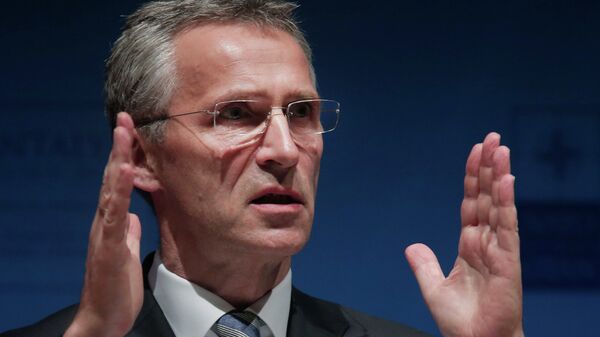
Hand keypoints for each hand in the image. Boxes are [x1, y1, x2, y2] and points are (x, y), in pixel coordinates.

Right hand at [64, 113, 143, 336]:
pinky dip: (120, 190)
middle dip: (120, 146)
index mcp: (112, 221)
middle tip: (125, 118)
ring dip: (117, 159)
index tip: (131, 130)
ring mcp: (104, 232)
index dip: (124, 155)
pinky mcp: (108, 246)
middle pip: (112, 177)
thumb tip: (134, 215)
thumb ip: (128, 231)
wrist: (103, 318)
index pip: (118, 182)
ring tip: (124, 132)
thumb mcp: (126, 251)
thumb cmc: (114, 286)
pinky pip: (115, 214)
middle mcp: (105, 221)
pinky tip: (125, 171)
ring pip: (111, 189)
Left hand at [405, 133, 522, 336]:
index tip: (475, 153)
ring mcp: (499, 249)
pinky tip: (506, 179)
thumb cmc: (462, 321)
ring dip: (499, 175)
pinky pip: (506, 226)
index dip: (472, 178)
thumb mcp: (434, 288)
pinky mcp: (508, 261)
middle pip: (487, 196)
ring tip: (499, 148)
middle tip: (491, 138)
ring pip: (498, 205)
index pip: (472, 203)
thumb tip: (411, 247)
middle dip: (488, 167)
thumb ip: (424, 265)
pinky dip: (506, 202)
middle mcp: (486, 242)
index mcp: (470, 245)